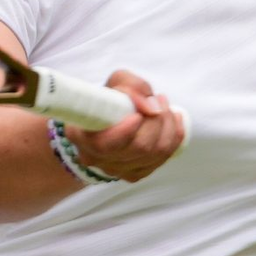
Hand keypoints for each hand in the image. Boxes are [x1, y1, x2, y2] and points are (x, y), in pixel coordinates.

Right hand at [64, 69, 184, 182]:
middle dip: (156, 121)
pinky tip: (173, 120)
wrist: (109, 118)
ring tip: (165, 106)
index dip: (126, 131)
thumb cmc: (110, 99)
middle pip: (139, 148)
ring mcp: (117, 170)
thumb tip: (152, 107)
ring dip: (168, 126)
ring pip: (154, 154)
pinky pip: (163, 159)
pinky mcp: (135, 174)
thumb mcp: (116, 82)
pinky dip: (174, 137)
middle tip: (159, 99)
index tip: (138, 114)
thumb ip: (133, 87)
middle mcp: (96, 158)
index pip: (105, 145)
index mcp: (81, 136)